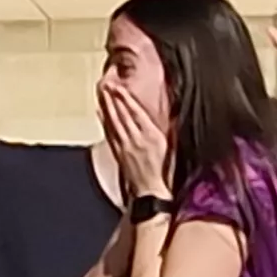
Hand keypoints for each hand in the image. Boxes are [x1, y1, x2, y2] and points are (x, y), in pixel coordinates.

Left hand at [99, 71, 175, 200]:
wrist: (152, 195)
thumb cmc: (167, 173)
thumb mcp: (175, 148)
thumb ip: (173, 128)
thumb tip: (173, 112)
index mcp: (151, 137)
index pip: (136, 113)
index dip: (126, 99)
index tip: (120, 86)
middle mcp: (135, 140)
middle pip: (121, 114)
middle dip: (114, 97)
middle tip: (107, 82)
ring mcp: (124, 146)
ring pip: (113, 121)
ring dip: (108, 105)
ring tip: (103, 91)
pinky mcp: (118, 153)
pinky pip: (109, 133)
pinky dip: (104, 120)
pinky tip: (101, 111)